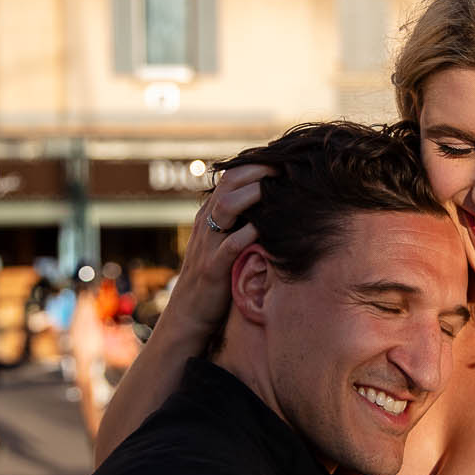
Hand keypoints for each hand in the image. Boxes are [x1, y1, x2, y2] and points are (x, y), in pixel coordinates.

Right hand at [161, 164, 269, 347]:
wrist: (188, 315)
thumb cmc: (215, 279)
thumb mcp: (223, 244)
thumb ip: (241, 224)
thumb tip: (274, 206)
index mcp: (210, 215)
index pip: (231, 177)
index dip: (256, 164)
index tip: (283, 159)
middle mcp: (207, 224)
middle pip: (229, 183)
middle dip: (257, 170)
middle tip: (285, 166)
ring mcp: (209, 245)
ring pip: (226, 207)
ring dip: (252, 194)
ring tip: (275, 187)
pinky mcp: (214, 268)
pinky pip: (230, 245)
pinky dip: (248, 233)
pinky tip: (266, 227)